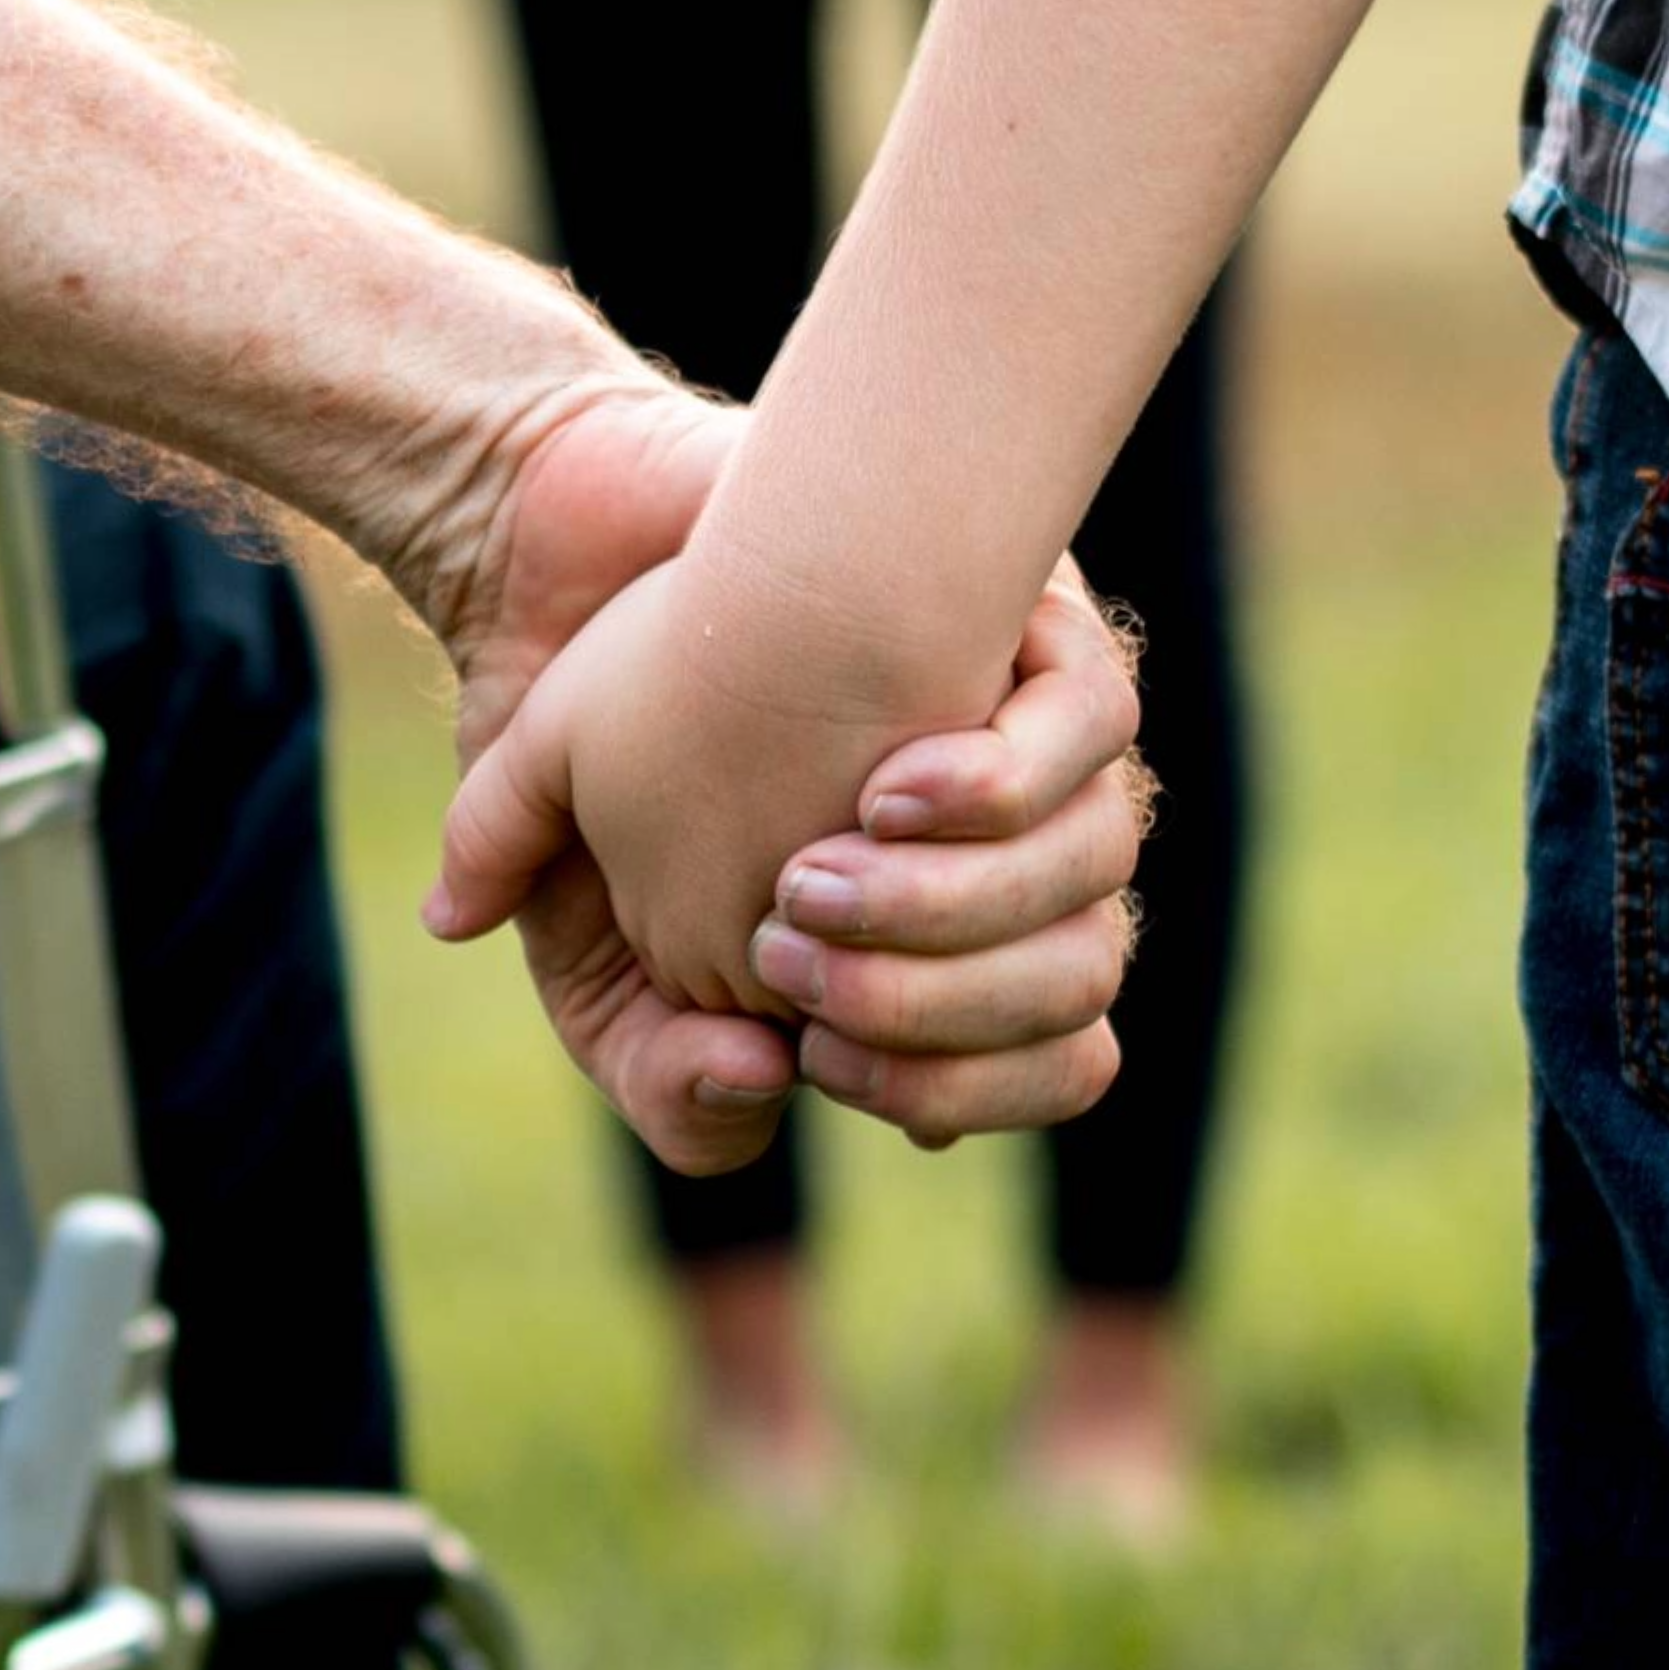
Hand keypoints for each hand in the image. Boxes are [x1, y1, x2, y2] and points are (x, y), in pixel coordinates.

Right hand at [425, 562, 1147, 1174]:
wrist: (570, 578)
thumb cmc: (589, 772)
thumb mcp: (584, 951)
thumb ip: (650, 1065)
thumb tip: (756, 1079)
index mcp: (940, 952)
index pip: (1051, 1069)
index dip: (942, 1092)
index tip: (802, 1057)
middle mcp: (1019, 859)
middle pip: (1081, 981)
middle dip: (934, 1007)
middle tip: (787, 958)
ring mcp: (1039, 747)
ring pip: (1098, 861)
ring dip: (954, 906)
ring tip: (806, 880)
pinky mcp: (1034, 625)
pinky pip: (1097, 717)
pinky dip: (1003, 780)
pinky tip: (886, 789)